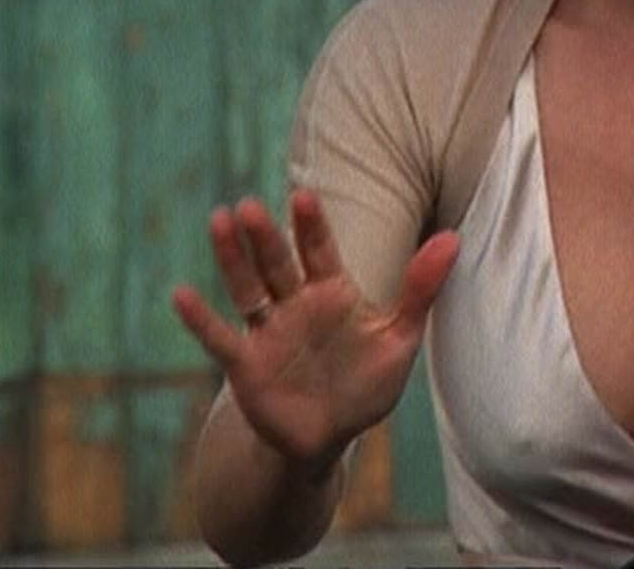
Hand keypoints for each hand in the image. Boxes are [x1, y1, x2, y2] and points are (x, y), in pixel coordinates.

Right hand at [172, 189, 458, 470]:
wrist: (329, 438)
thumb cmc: (366, 384)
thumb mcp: (400, 337)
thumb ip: (421, 288)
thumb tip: (453, 237)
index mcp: (333, 291)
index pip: (320, 249)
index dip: (311, 225)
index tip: (303, 195)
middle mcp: (296, 304)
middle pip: (278, 263)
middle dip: (265, 237)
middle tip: (250, 206)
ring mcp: (268, 332)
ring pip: (247, 288)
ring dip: (232, 259)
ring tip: (219, 221)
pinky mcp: (246, 365)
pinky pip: (221, 339)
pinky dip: (201, 320)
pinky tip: (181, 294)